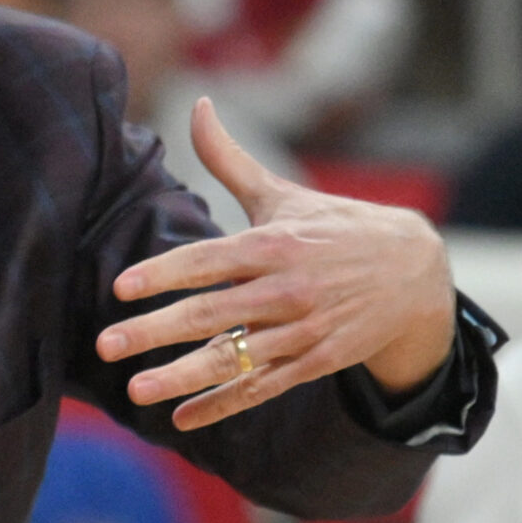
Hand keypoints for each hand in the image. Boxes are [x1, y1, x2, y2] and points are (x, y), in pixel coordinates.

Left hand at [95, 98, 456, 430]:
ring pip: (235, 357)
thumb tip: (198, 104)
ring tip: (136, 389)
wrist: (415, 272)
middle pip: (212, 312)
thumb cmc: (335, 227)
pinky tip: (183, 418)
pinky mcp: (316, 361)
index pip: (210, 259)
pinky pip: (262, 387)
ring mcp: (302, 329)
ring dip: (183, 376)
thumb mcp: (285, 193)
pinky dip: (223, 404)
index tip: (122, 287)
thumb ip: (230, 160)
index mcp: (275, 243)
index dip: (165, 272)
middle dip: (156, 330)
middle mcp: (287, 288)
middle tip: (105, 344)